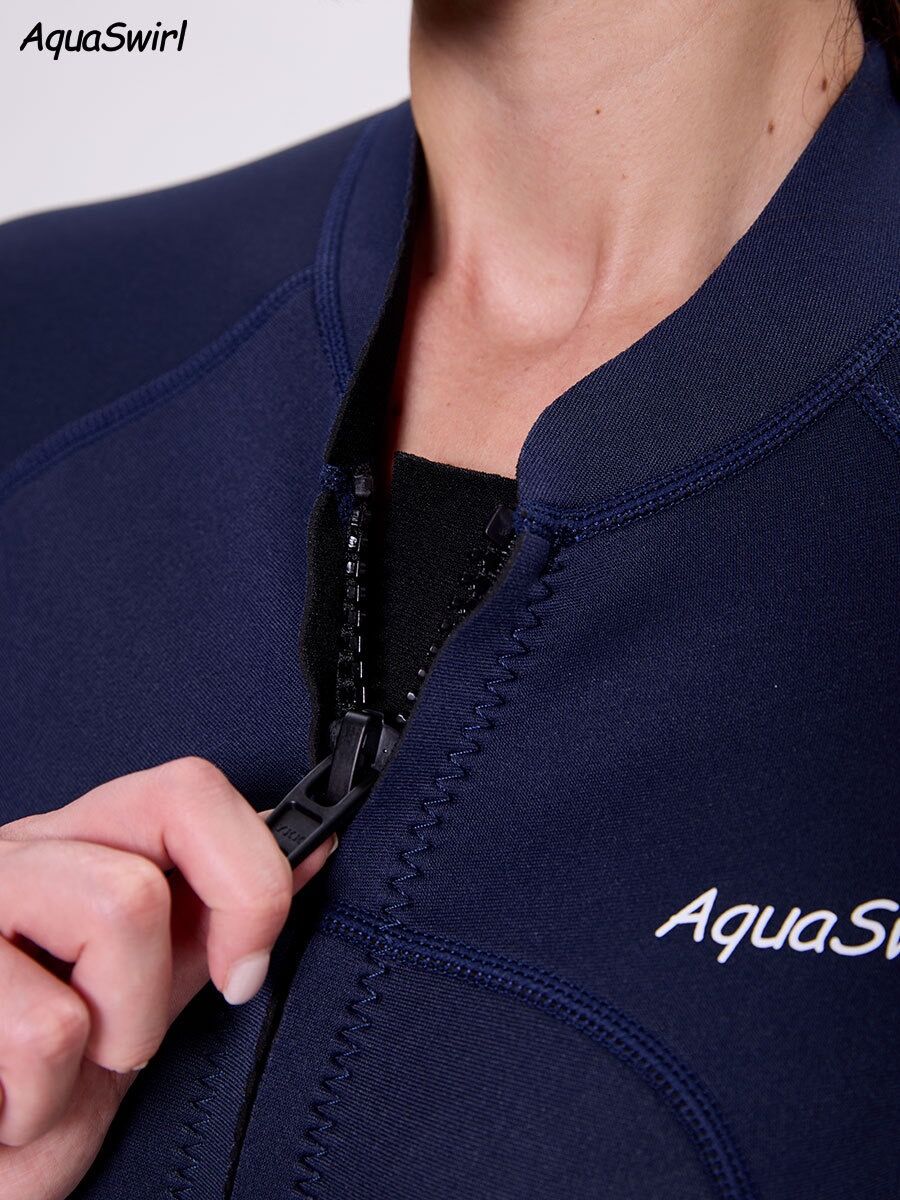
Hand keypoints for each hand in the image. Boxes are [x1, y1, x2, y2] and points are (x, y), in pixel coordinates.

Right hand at [0, 757, 334, 1199]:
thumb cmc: (36, 1075)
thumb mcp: (143, 993)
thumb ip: (215, 919)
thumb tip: (314, 846)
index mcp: (76, 847)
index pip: (190, 789)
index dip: (250, 872)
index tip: (244, 973)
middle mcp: (22, 850)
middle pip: (172, 813)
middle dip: (178, 958)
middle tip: (139, 1035)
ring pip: (123, 904)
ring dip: (117, 1032)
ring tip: (59, 1072)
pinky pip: (45, 1028)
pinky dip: (42, 1103)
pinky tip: (8, 1106)